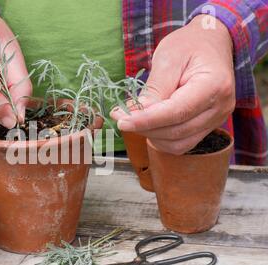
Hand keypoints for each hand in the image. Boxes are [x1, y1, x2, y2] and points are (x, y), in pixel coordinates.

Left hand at [111, 15, 234, 154]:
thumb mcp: (168, 57)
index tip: (121, 121)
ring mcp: (216, 120)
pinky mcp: (208, 127)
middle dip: (144, 127)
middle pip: (177, 131)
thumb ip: (154, 88)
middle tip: (120, 117)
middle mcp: (220, 107)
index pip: (177, 111)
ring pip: (178, 143)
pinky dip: (161, 139)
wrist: (210, 43)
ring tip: (134, 119)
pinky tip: (149, 125)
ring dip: (151, 135)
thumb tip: (133, 114)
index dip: (147, 120)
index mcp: (214, 85)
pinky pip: (182, 144)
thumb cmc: (189, 45)